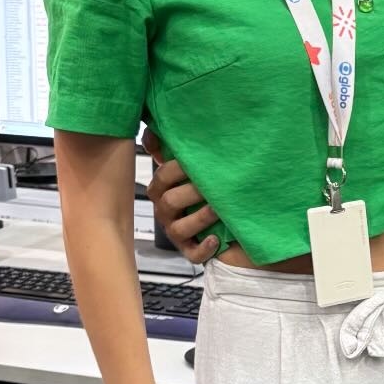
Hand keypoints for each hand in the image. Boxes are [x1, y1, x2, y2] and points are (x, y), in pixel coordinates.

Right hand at [142, 125, 219, 261]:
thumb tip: (152, 130)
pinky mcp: (190, 250)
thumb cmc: (207, 190)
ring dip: (200, 217)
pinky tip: (215, 239)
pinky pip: (192, 253)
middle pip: (169, 200)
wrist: (231, 223)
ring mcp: (176, 231)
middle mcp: (166, 210)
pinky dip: (203, 247)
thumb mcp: (192, 169)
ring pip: (178, 228)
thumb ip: (171, 150)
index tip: (195, 161)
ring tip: (218, 208)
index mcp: (163, 187)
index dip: (177, 167)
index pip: (163, 174)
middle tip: (213, 184)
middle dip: (192, 191)